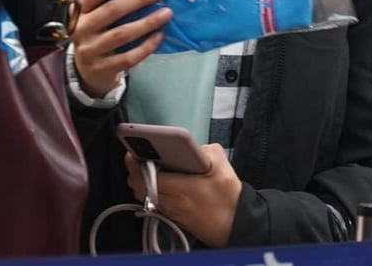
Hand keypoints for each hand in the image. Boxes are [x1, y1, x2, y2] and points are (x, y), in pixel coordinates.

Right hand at [74, 0, 171, 97]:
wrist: (88, 71)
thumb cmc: (97, 34)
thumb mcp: (96, 15)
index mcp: (80, 9)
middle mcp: (82, 28)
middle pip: (112, 9)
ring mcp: (90, 50)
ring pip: (122, 34)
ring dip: (147, 22)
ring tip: (166, 13)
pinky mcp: (102, 68)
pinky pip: (128, 56)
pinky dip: (146, 46)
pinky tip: (159, 36)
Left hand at [125, 145, 242, 247]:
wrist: (237, 224)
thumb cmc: (229, 196)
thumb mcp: (221, 165)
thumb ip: (205, 149)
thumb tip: (191, 147)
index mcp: (180, 187)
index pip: (144, 176)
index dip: (135, 162)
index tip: (134, 151)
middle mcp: (171, 201)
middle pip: (137, 186)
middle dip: (134, 170)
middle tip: (139, 157)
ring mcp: (170, 211)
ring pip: (142, 195)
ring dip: (139, 181)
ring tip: (146, 168)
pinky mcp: (173, 218)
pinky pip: (152, 202)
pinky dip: (149, 191)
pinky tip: (158, 182)